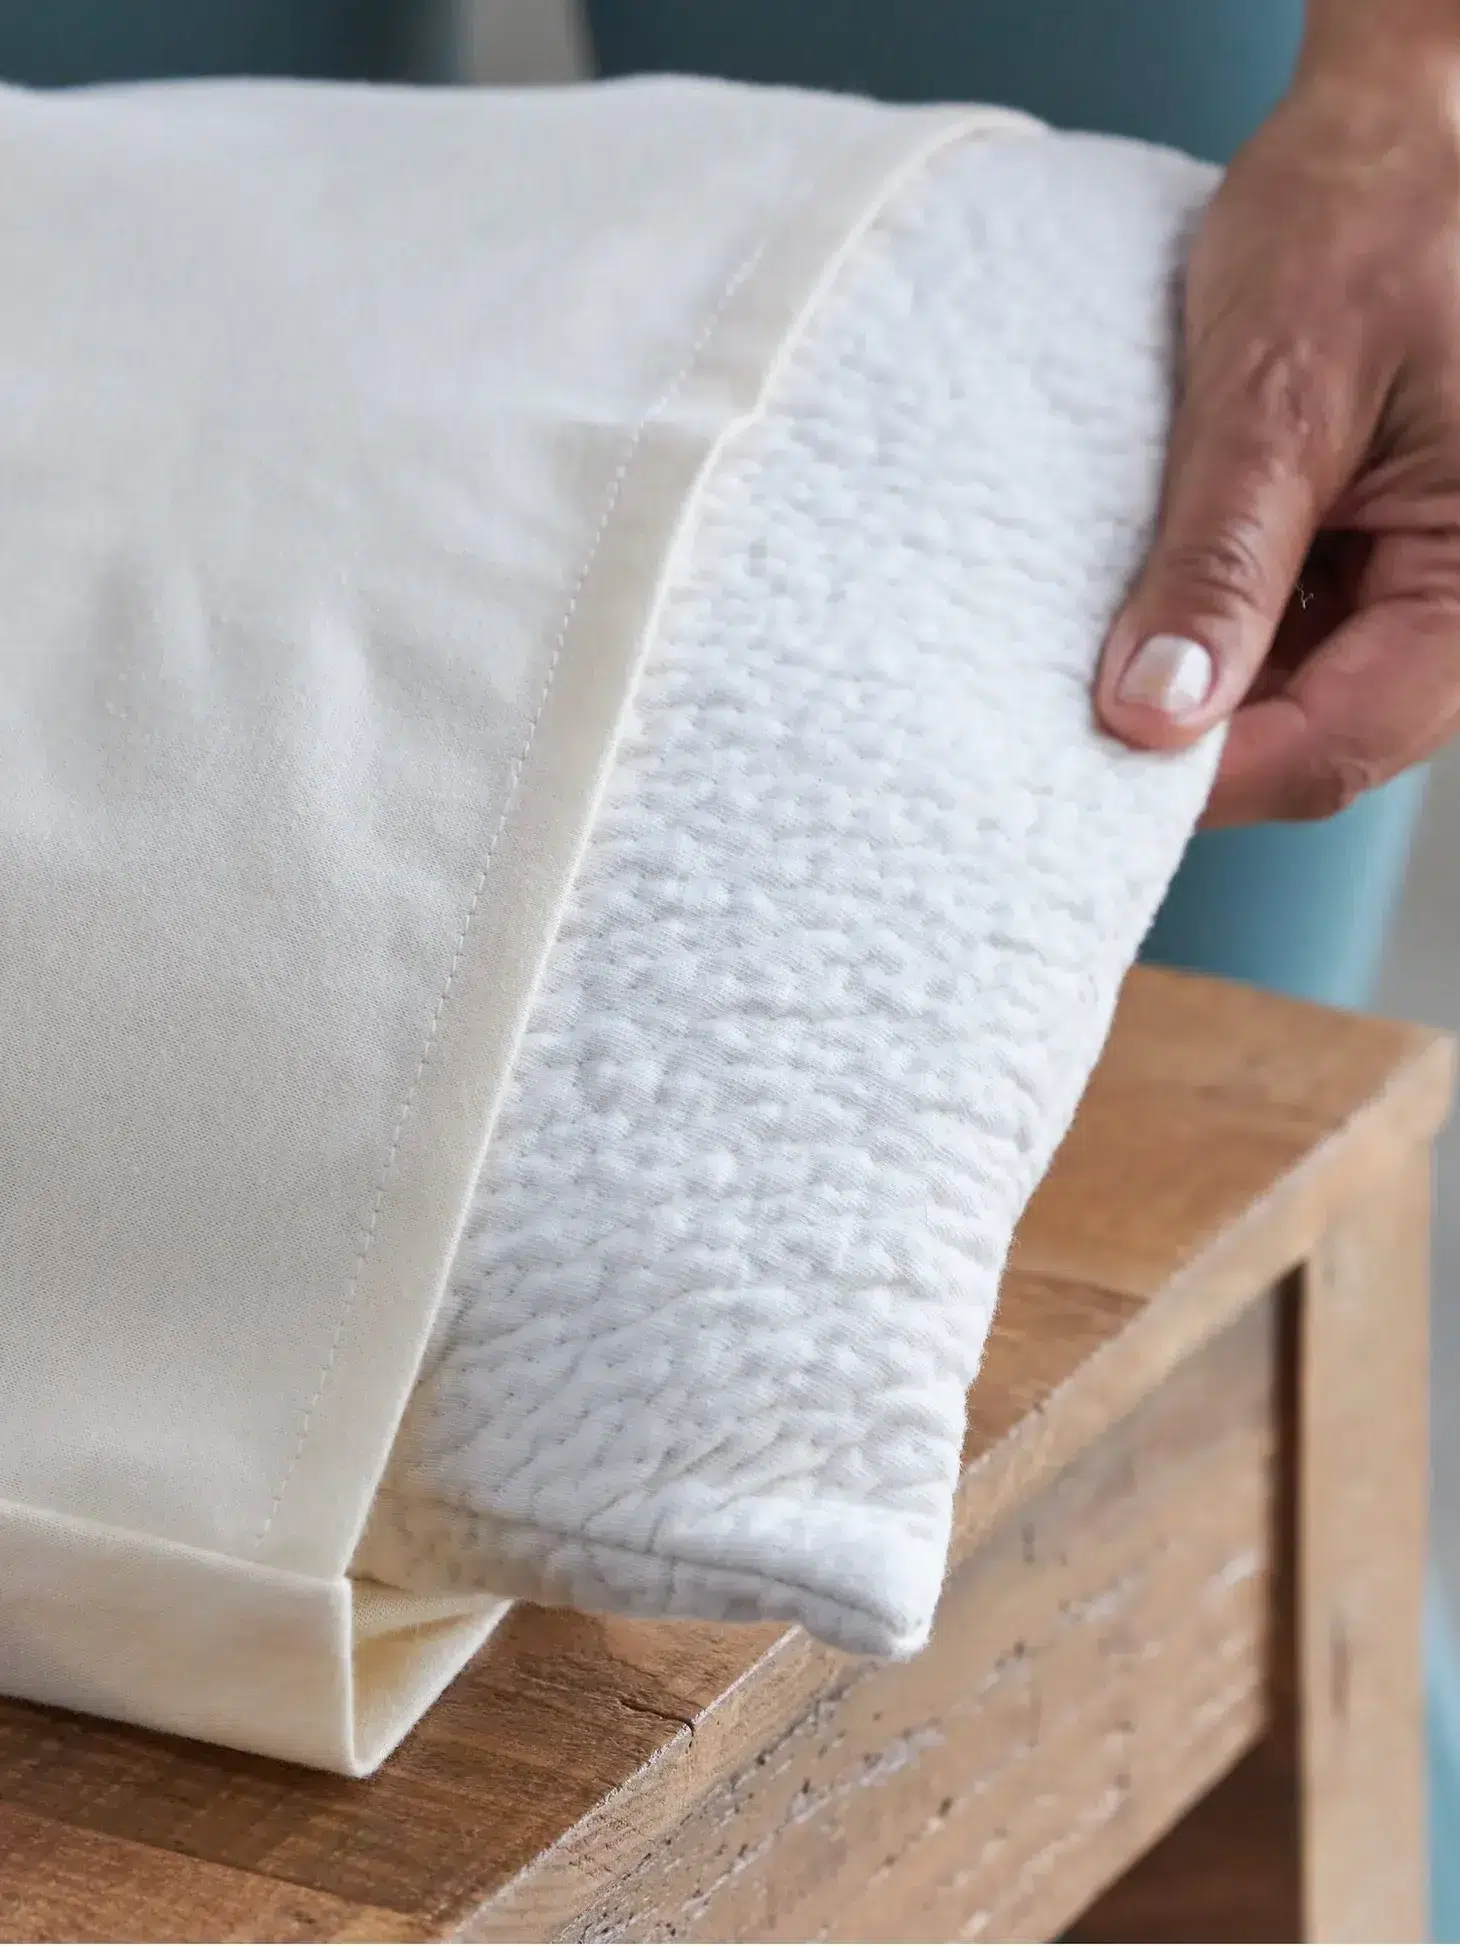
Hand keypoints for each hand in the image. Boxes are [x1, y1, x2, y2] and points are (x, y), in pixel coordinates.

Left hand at [1095, 44, 1459, 824]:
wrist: (1400, 123)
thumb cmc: (1372, 216)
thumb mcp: (1280, 394)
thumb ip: (1221, 565)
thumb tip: (1155, 713)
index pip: (1341, 746)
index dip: (1209, 781)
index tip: (1085, 778)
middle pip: (1320, 741)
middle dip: (1197, 742)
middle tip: (1068, 729)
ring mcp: (1416, 583)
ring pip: (1296, 700)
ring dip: (1198, 688)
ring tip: (1099, 652)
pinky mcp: (1370, 558)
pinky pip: (1287, 639)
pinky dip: (1210, 633)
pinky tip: (1143, 605)